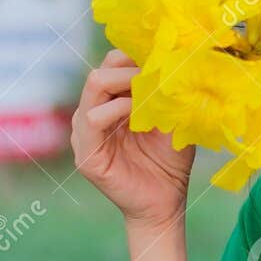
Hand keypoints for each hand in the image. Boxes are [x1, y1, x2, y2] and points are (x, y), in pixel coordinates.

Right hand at [72, 48, 194, 230]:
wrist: (166, 203)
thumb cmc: (170, 162)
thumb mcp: (173, 120)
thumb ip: (169, 93)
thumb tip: (175, 60)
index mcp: (111, 104)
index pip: (112, 66)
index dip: (133, 57)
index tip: (160, 57)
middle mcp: (93, 114)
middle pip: (101, 71)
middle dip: (129, 65)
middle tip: (155, 69)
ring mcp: (85, 134)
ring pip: (94, 87)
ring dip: (126, 81)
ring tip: (150, 88)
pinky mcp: (85, 154)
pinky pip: (92, 118)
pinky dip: (117, 108)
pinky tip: (136, 111)